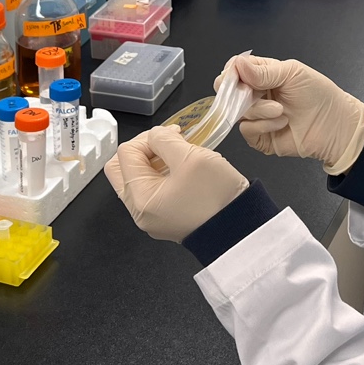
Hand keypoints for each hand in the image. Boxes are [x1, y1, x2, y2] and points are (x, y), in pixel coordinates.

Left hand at [105, 126, 249, 242]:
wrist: (241, 230)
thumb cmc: (218, 198)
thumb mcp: (190, 157)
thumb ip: (164, 140)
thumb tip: (155, 136)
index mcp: (140, 199)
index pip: (125, 154)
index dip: (148, 137)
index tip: (172, 135)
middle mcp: (141, 212)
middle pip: (122, 169)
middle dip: (143, 149)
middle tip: (166, 142)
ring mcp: (153, 217)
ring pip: (138, 179)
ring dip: (155, 161)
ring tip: (181, 154)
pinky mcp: (166, 218)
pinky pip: (154, 190)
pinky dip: (163, 175)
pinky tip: (184, 169)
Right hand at [223, 55, 363, 174]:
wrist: (335, 127)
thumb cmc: (320, 95)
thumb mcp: (292, 74)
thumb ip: (263, 71)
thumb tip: (237, 65)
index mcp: (264, 74)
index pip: (236, 69)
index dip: (231, 72)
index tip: (235, 76)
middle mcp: (257, 94)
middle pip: (230, 91)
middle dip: (238, 93)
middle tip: (254, 93)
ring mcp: (257, 115)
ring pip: (237, 111)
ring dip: (259, 110)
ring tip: (280, 110)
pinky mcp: (259, 136)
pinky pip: (246, 129)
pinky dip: (262, 125)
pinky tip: (281, 122)